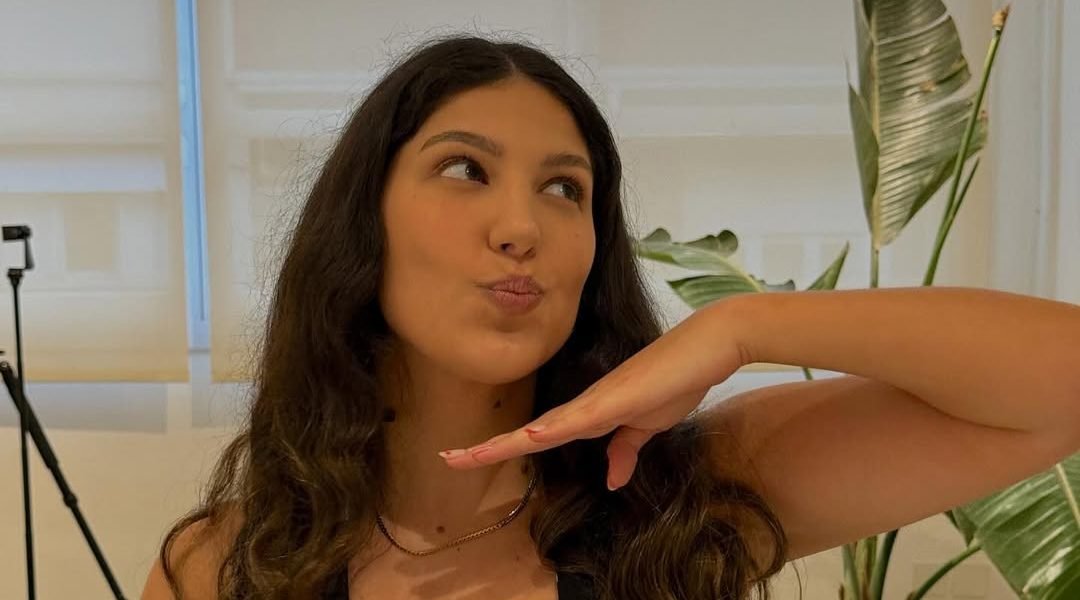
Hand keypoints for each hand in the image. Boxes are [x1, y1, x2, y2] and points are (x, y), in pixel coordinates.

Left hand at [439, 302, 746, 489]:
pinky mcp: (617, 398)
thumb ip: (626, 450)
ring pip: (544, 426)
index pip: (538, 436)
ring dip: (508, 441)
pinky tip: (532, 437)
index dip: (504, 446)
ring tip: (471, 455)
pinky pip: (580, 418)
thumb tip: (612, 479)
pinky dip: (554, 429)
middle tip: (448, 459)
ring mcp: (597, 400)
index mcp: (588, 415)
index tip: (468, 456)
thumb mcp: (648, 427)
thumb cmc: (676, 380)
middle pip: (529, 432)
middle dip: (489, 447)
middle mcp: (583, 406)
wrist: (707, 347)